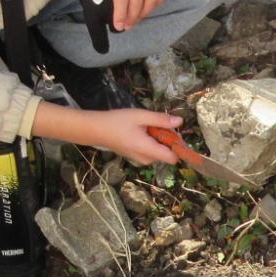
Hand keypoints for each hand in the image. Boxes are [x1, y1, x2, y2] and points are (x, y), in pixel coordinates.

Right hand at [33, 102, 184, 167]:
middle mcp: (145, 159)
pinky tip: (139, 131)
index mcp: (147, 150)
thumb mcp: (140, 116)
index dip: (178, 146)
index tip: (174, 132)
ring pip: (158, 151)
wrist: (95, 129)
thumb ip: (161, 120)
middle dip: (167, 139)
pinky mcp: (135, 157)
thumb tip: (180, 122)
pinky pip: (150, 151)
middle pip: (167, 153)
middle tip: (155, 124)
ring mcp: (140, 160)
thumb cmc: (117, 121)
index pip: (173, 158)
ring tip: (144, 126)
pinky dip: (150, 141)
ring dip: (158, 139)